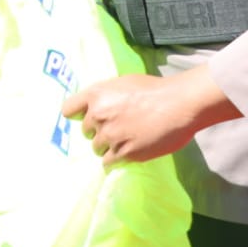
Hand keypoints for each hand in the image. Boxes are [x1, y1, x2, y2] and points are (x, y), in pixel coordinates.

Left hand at [61, 66, 240, 164]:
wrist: (179, 104)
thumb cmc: (155, 90)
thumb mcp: (123, 83)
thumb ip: (106, 96)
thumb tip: (97, 107)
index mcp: (96, 95)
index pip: (68, 110)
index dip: (78, 115)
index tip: (86, 118)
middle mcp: (98, 115)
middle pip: (86, 131)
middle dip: (98, 131)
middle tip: (116, 129)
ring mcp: (111, 136)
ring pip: (97, 148)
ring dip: (107, 147)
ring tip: (124, 142)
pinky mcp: (125, 153)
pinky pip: (109, 162)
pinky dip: (115, 160)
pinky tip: (125, 155)